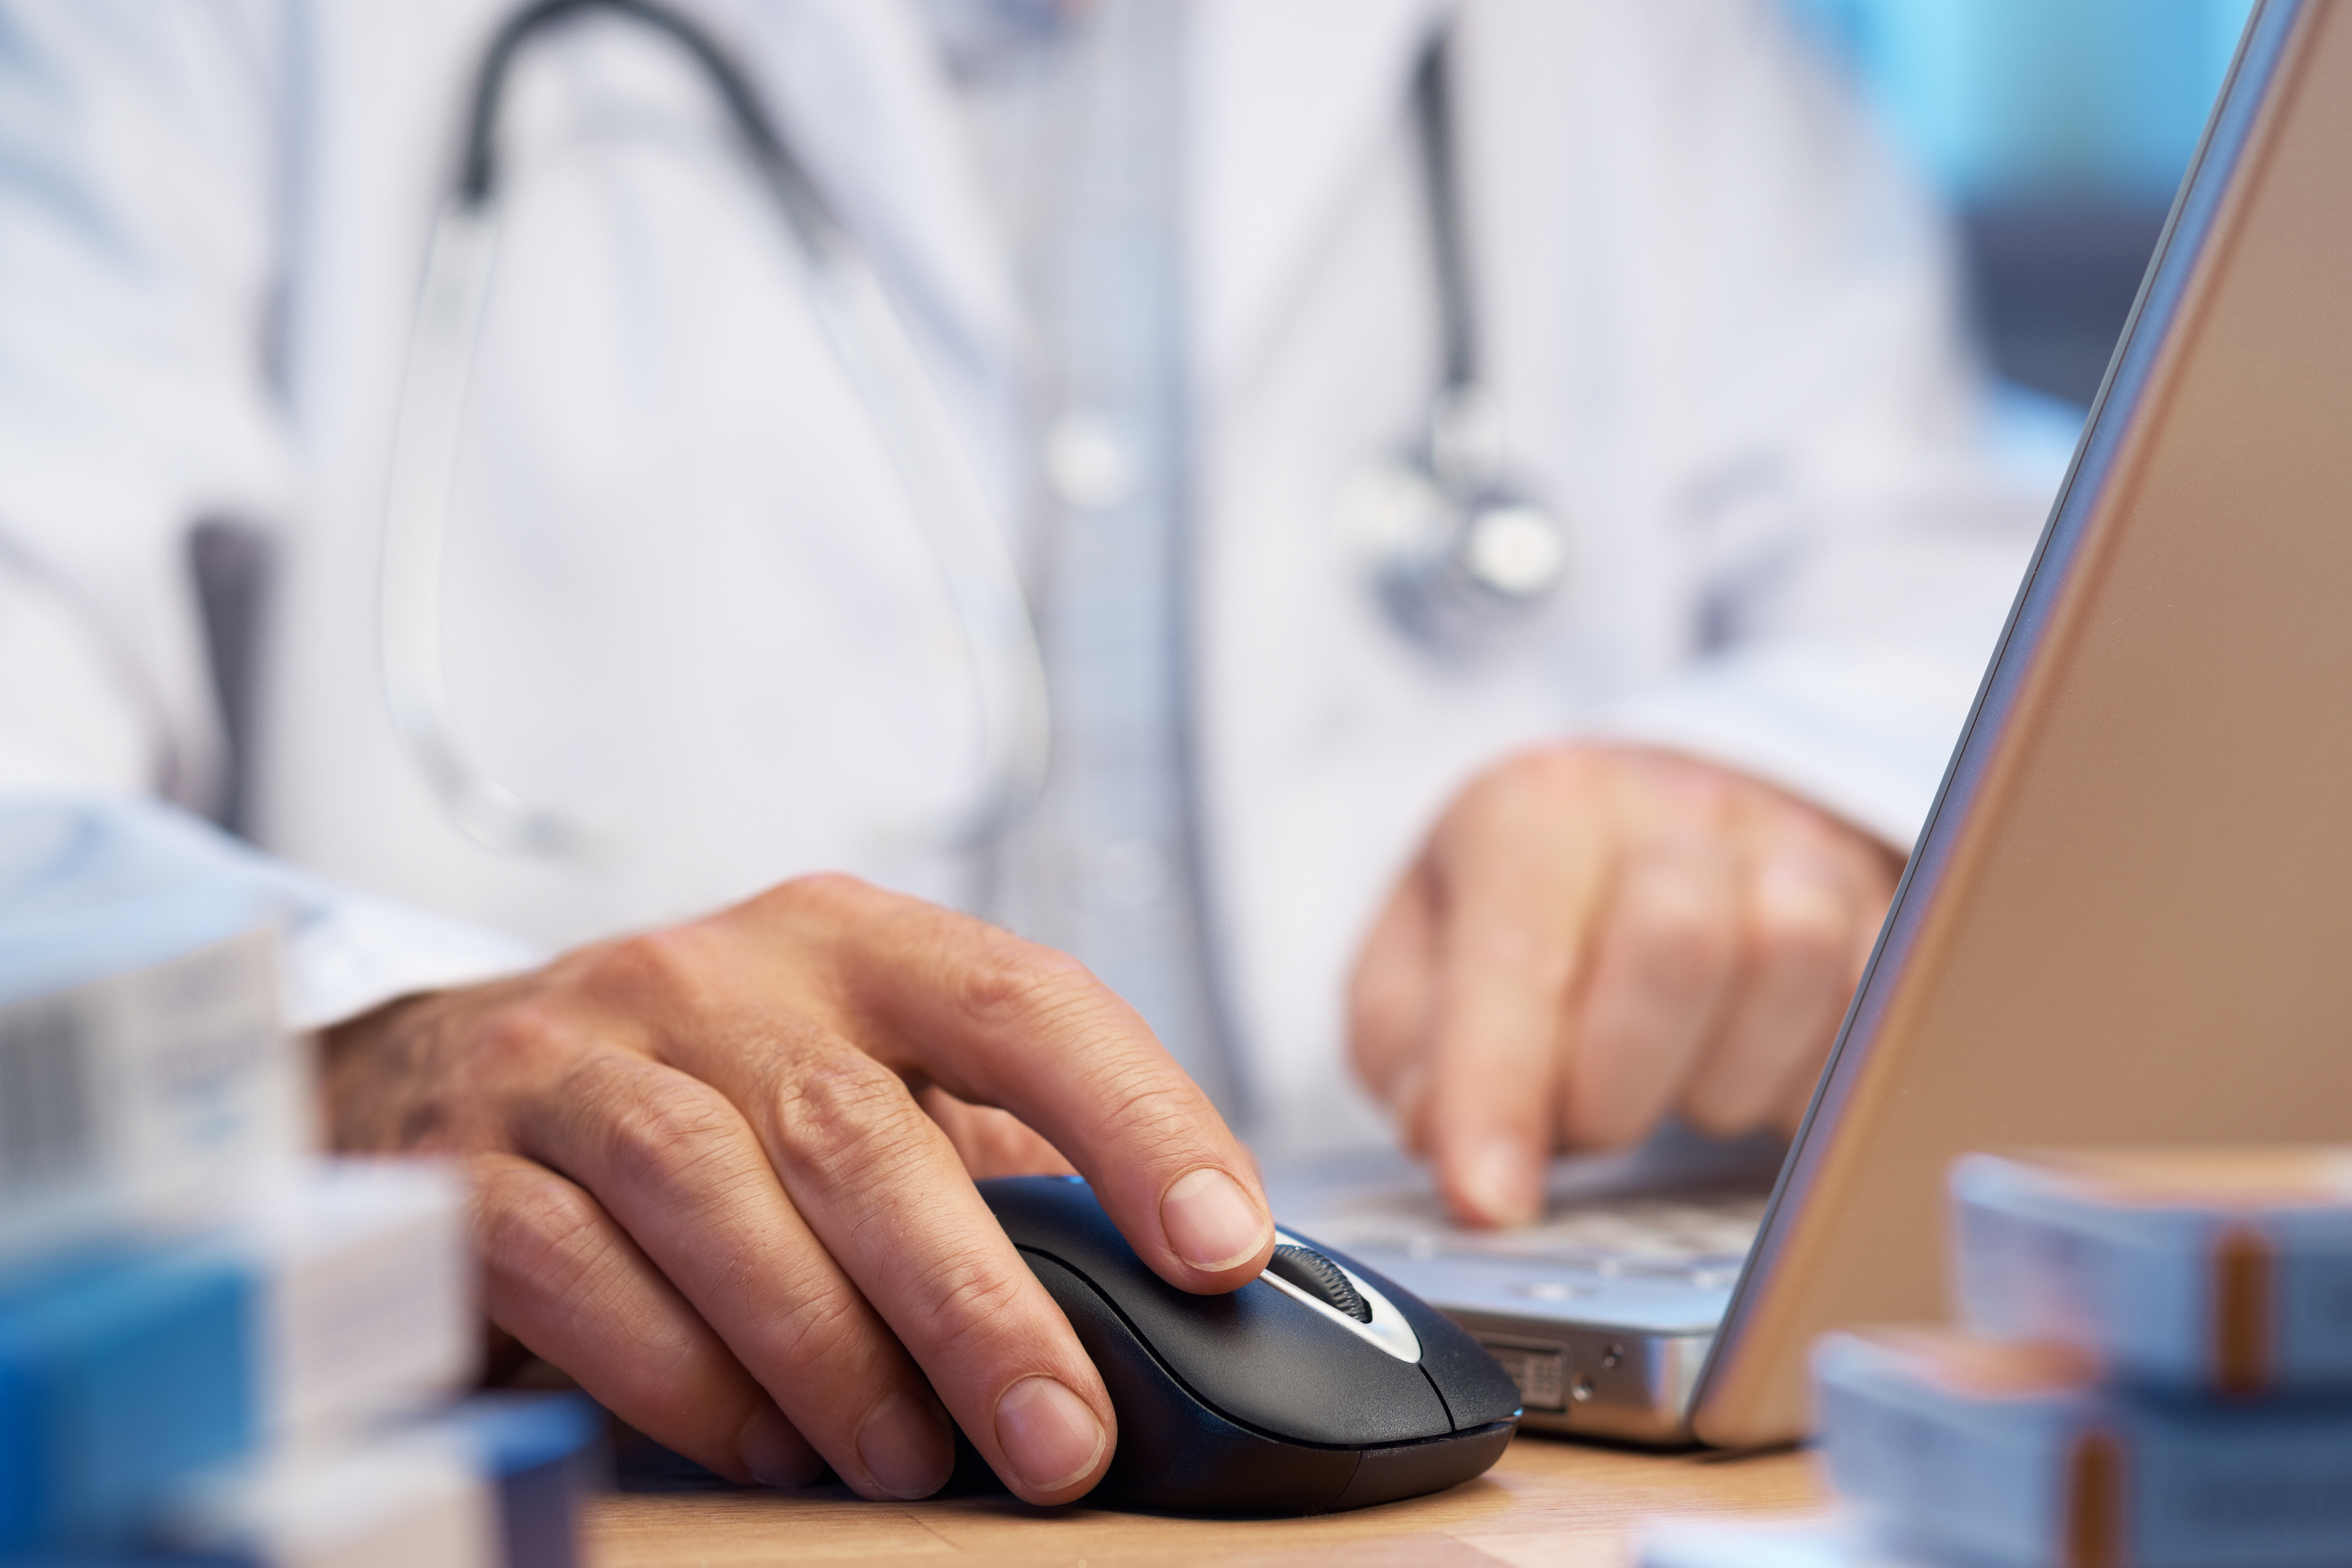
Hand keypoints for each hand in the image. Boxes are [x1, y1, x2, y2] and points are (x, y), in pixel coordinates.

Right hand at [322, 875, 1273, 1503]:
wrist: (456, 1070)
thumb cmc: (717, 1093)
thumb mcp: (862, 1083)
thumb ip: (987, 1162)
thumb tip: (1167, 1292)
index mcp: (851, 944)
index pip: (1023, 1000)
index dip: (1136, 1118)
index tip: (1221, 1246)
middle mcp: (714, 977)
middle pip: (859, 1129)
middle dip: (975, 1302)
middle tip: (1064, 1432)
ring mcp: (577, 1057)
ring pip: (712, 1193)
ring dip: (829, 1349)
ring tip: (912, 1458)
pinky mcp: (465, 1158)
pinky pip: (576, 1269)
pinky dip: (681, 1374)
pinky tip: (761, 1443)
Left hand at [1349, 745, 1897, 1227]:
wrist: (1647, 832)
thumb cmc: (1524, 916)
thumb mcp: (1420, 965)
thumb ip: (1412, 1052)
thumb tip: (1457, 1147)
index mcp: (1536, 810)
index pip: (1519, 958)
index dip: (1501, 1093)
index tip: (1490, 1202)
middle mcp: (1670, 809)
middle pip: (1678, 944)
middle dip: (1616, 1085)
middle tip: (1582, 1123)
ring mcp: (1789, 850)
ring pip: (1791, 967)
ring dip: (1716, 1081)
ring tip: (1664, 1085)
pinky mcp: (1877, 912)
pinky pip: (1874, 1013)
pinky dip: (1802, 1082)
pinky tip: (1742, 1077)